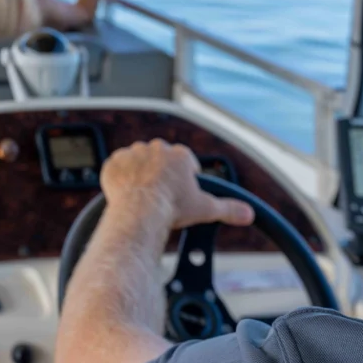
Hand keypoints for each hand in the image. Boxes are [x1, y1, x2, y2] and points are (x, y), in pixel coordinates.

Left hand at [100, 140, 253, 229]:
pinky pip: (116, 167)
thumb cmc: (172, 208)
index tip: (178, 194)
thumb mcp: (205, 208)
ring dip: (138, 174)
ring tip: (140, 195)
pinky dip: (118, 177)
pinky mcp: (114, 162)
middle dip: (160, 175)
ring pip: (137, 162)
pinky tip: (123, 192)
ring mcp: (133, 153)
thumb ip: (228, 209)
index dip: (182, 180)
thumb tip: (249, 214)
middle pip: (159, 161)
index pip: (183, 163)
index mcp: (179, 155)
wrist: (140, 211)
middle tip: (159, 196)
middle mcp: (156, 148)